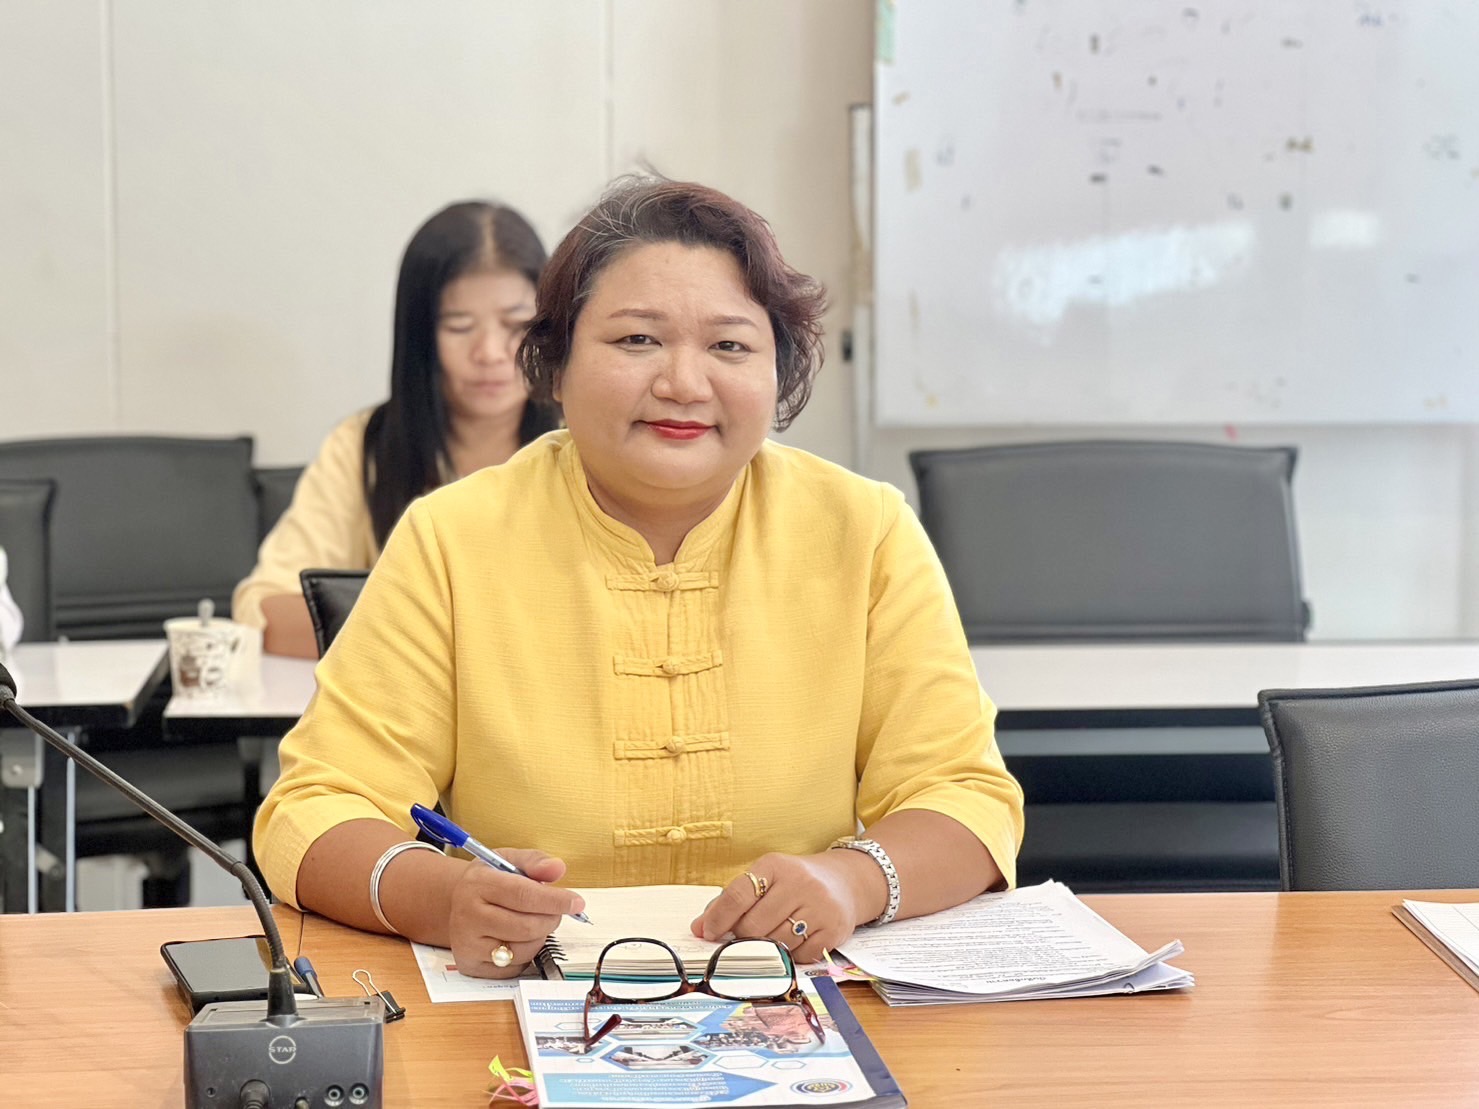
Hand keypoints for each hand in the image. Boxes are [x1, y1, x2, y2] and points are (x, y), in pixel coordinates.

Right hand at [447, 849, 584, 978]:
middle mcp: (466, 916)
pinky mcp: (471, 966)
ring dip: (539, 936)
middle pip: (526, 926)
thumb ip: (535, 861)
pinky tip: (518, 937)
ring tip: (531, 920)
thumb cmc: (488, 881)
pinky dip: (526, 954)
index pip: (523, 896)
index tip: (576, 902)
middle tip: (555, 911)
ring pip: (523, 950)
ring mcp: (467, 945)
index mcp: (476, 884)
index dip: (555, 900)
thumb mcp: (508, 860)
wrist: (457, 904)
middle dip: (551, 919)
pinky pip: (514, 968)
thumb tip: (557, 869)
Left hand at [690, 852, 868, 964]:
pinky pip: (800, 957)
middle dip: (742, 938)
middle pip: (753, 926)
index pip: (737, 895)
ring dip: (767, 949)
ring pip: (776, 945)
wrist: (845, 882)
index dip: (718, 919)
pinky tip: (794, 942)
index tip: (706, 933)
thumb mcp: (765, 879)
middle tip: (745, 936)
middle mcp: (799, 882)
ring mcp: (819, 906)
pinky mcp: (834, 929)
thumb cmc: (794, 883)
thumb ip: (731, 901)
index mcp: (775, 865)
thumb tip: (699, 928)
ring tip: (772, 937)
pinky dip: (791, 957)